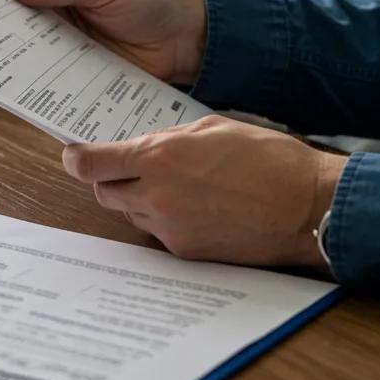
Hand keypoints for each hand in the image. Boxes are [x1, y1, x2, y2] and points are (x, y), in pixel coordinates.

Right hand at [6, 0, 206, 82]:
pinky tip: (16, 80)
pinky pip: (50, 70)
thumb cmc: (150, 1)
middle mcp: (61, 7)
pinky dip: (34, 74)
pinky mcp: (77, 67)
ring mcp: (68, 38)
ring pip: (30, 43)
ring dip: (11, 49)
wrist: (186, 42)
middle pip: (20, 14)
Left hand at [62, 115, 346, 268]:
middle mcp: (157, 196)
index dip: (76, 158)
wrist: (305, 206)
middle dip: (109, 178)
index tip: (74, 153)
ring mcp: (170, 229)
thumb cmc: (267, 158)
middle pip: (104, 192)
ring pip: (130, 213)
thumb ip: (169, 137)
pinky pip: (158, 233)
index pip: (92, 164)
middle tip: (128, 165)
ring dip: (138, 198)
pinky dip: (164, 218)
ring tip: (173, 183)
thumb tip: (144, 144)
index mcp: (160, 158)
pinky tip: (193, 205)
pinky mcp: (187, 252)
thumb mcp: (212, 127)